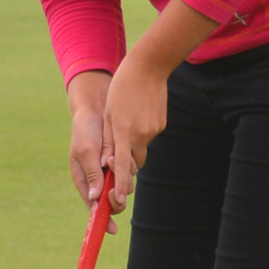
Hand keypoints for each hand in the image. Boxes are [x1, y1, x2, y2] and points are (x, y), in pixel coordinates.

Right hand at [66, 70, 115, 230]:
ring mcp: (111, 172)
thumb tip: (94, 200)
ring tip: (110, 157)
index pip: (94, 207)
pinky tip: (117, 152)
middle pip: (113, 201)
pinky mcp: (122, 162)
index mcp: (84, 182)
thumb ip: (92, 175)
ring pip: (125, 187)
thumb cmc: (85, 131)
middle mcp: (98, 181)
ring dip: (121, 177)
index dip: (102, 220)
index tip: (111, 229)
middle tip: (114, 190)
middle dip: (117, 198)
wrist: (96, 110)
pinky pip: (131, 171)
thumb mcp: (85, 152)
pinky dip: (128, 165)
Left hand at [102, 51, 168, 211]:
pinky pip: (148, 137)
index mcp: (124, 133)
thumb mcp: (108, 114)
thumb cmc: (121, 89)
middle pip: (134, 163)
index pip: (122, 167)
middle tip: (117, 156)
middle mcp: (141, 135)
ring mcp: (153, 131)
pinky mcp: (161, 125)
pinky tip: (139, 113)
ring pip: (141, 149)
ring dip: (133, 144)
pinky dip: (142, 132)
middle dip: (127, 164)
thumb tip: (107, 163)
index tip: (118, 200)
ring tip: (128, 121)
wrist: (148, 68)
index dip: (120, 186)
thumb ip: (108, 141)